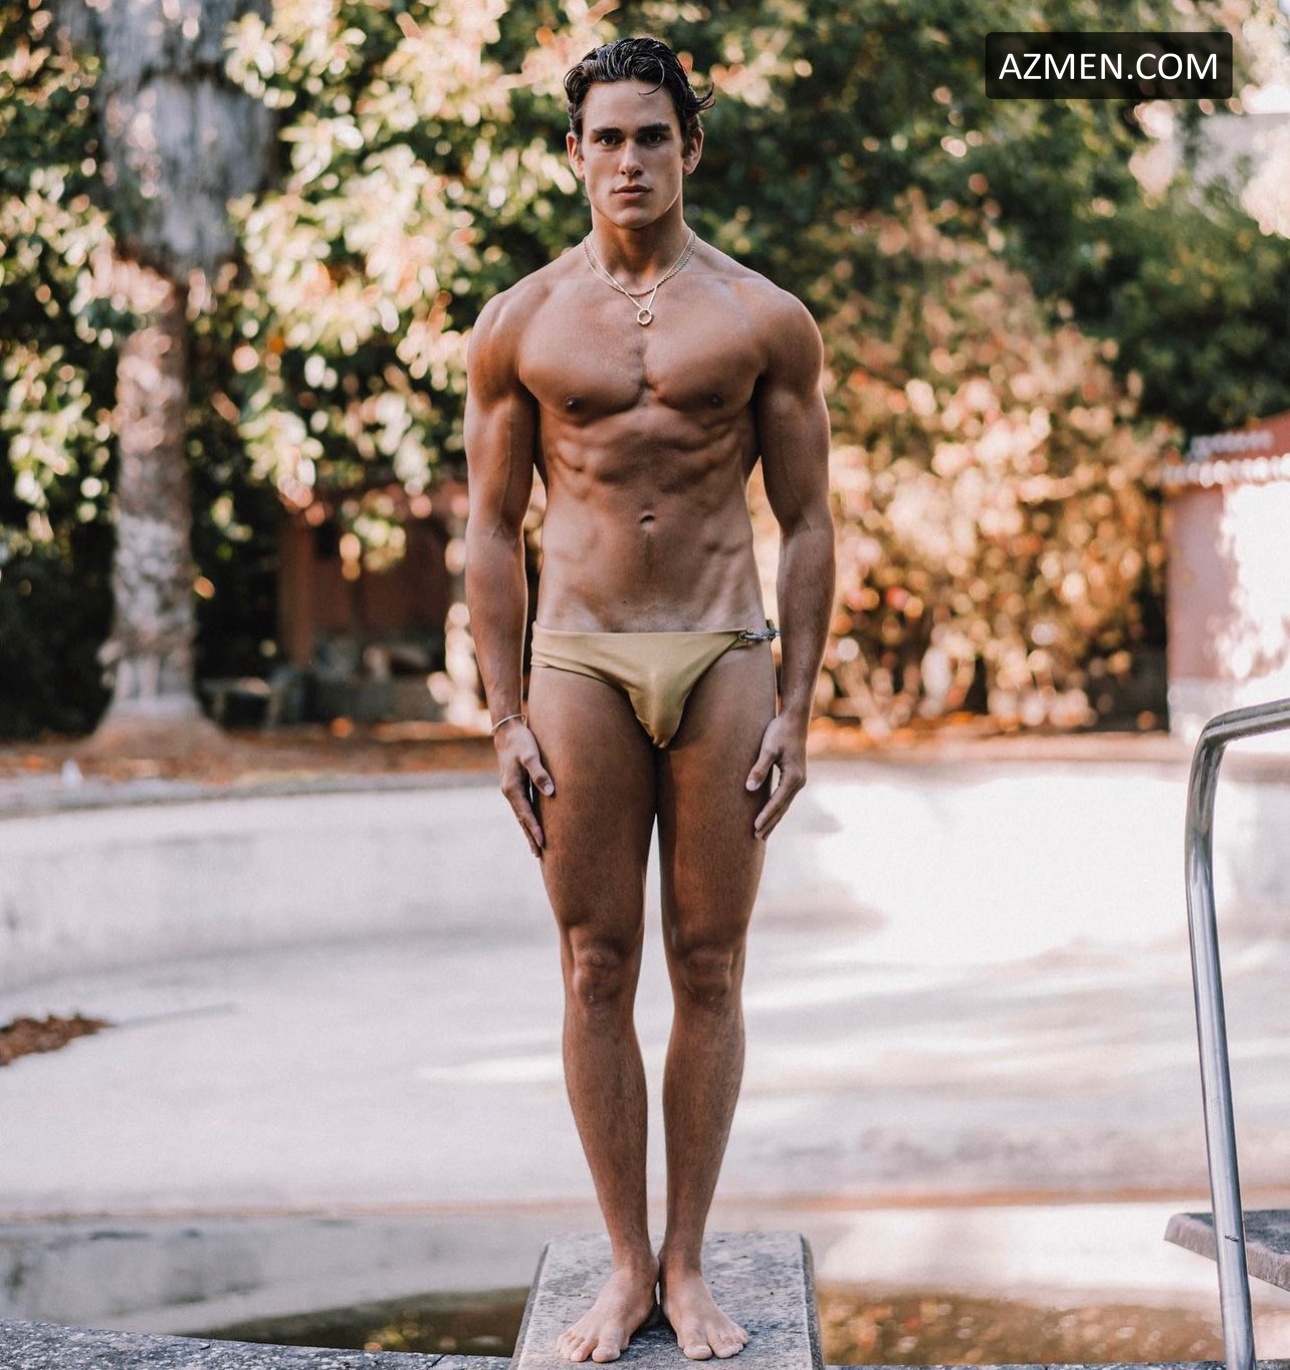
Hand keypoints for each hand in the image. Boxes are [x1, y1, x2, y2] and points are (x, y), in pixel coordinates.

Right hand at [494, 719, 553, 856]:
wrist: (507, 731)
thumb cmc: (521, 741)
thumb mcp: (530, 755)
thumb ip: (540, 773)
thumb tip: (551, 792)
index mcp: (512, 788)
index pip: (525, 813)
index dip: (534, 828)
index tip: (542, 842)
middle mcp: (510, 792)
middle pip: (521, 819)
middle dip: (530, 836)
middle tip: (538, 855)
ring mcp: (511, 790)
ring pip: (521, 815)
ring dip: (528, 830)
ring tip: (536, 847)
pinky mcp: (516, 786)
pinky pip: (522, 808)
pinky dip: (527, 819)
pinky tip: (532, 825)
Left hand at [745, 712, 807, 840]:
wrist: (794, 720)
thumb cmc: (780, 732)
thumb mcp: (767, 749)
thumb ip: (759, 769)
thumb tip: (749, 788)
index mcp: (793, 777)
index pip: (777, 802)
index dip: (766, 816)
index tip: (755, 828)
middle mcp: (799, 782)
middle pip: (782, 808)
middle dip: (770, 823)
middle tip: (757, 838)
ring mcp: (798, 780)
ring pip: (784, 804)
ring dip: (774, 818)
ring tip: (762, 832)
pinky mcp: (795, 776)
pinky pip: (785, 798)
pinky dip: (777, 808)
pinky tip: (770, 814)